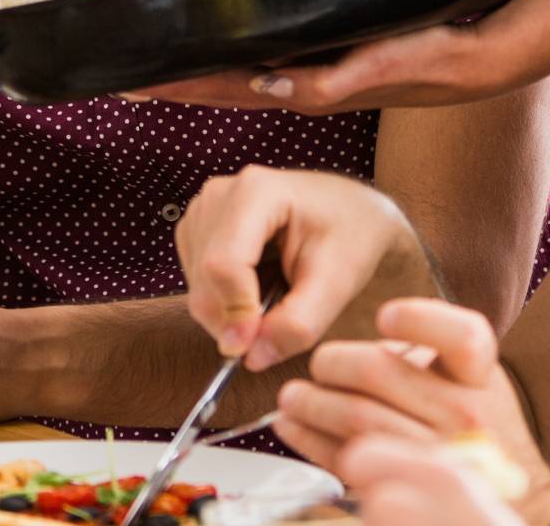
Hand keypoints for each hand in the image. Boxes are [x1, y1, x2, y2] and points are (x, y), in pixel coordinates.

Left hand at [127, 22, 514, 116]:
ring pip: (236, 76)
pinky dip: (233, 59)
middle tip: (117, 75)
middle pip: (216, 85)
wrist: (481, 58)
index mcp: (303, 91)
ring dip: (194, 72)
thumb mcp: (383, 66)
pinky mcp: (327, 64)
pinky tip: (218, 54)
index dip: (174, 86)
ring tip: (153, 67)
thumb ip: (329, 83)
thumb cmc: (435, 59)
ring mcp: (311, 77)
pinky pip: (264, 63)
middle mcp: (298, 87)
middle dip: (169, 81)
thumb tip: (270, 84)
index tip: (128, 83)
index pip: (222, 88)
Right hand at [176, 166, 415, 370]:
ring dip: (231, 313)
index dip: (234, 313)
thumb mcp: (340, 281)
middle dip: (234, 321)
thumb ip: (299, 323)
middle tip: (277, 332)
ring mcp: (203, 212)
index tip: (252, 351)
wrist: (352, 209)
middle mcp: (218, 196)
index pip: (223, 264)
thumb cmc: (352, 234)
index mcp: (255, 192)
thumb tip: (252, 357)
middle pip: (205, 279)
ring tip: (277, 296)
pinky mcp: (197, 231)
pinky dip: (226, 302)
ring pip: (197, 288)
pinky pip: (197, 284)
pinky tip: (260, 287)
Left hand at [279, 299, 549, 523]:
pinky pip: (343, 457)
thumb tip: (360, 346)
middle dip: (332, 363)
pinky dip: (309, 438)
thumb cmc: (467, 430)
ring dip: (311, 402)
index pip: (462, 337)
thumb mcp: (465, 383)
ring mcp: (434, 454)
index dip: (419, 319)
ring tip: (292, 396)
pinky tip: (294, 427)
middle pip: (378, 371)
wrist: (497, 493)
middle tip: (318, 364)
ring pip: (355, 415)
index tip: (384, 316)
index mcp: (480, 379)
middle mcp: (464, 415)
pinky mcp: (402, 484)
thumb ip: (424, 359)